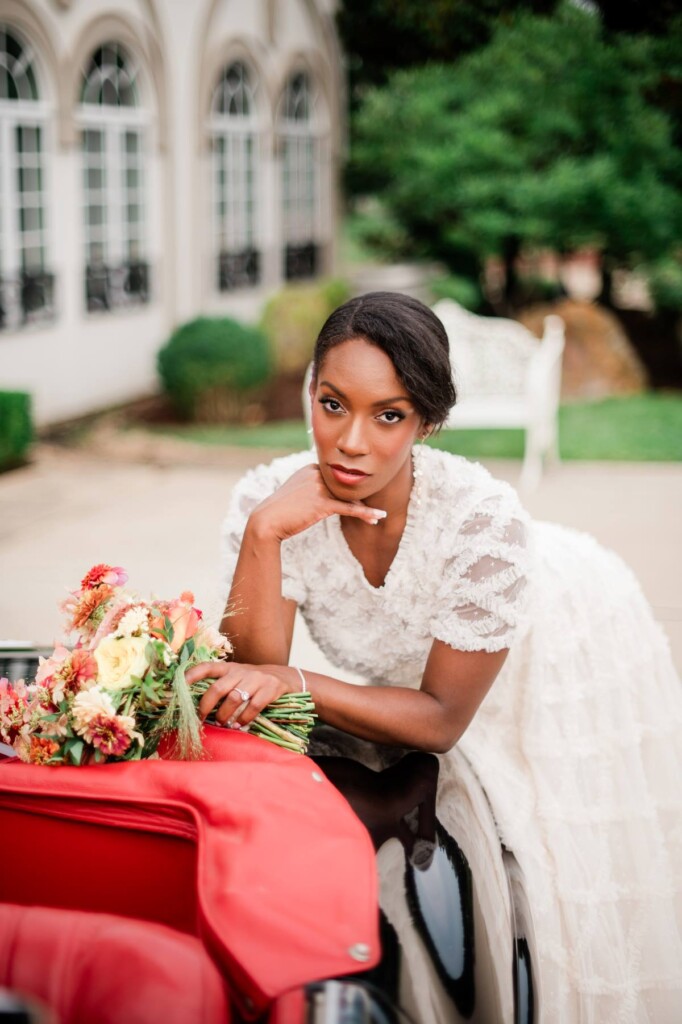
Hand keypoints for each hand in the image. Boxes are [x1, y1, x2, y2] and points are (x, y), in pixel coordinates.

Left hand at [186, 660, 297, 728]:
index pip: (207, 667)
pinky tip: (239, 725)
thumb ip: (220, 685)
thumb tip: (195, 705)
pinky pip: (254, 706)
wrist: (284, 677)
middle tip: (201, 718)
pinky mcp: (270, 689)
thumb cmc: (252, 681)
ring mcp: (256, 679)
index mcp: (229, 668)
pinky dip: (244, 718)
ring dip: (225, 715)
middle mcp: (241, 671)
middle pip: (218, 688)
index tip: (179, 686)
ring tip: (222, 723)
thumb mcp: (236, 677)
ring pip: (234, 698)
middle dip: (206, 706)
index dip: (192, 675)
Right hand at [249, 464, 385, 541]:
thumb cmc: (280, 511)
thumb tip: (320, 496)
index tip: (361, 496)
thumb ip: (310, 488)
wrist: (266, 521)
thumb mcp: (295, 493)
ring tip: (378, 516)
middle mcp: (317, 474)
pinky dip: (366, 513)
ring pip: (350, 496)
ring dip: (365, 507)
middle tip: (374, 506)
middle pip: (346, 484)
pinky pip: (350, 508)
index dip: (350, 487)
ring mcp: (320, 488)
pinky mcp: (322, 503)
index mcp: (311, 469)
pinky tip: (378, 517)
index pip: (337, 476)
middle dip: (361, 496)